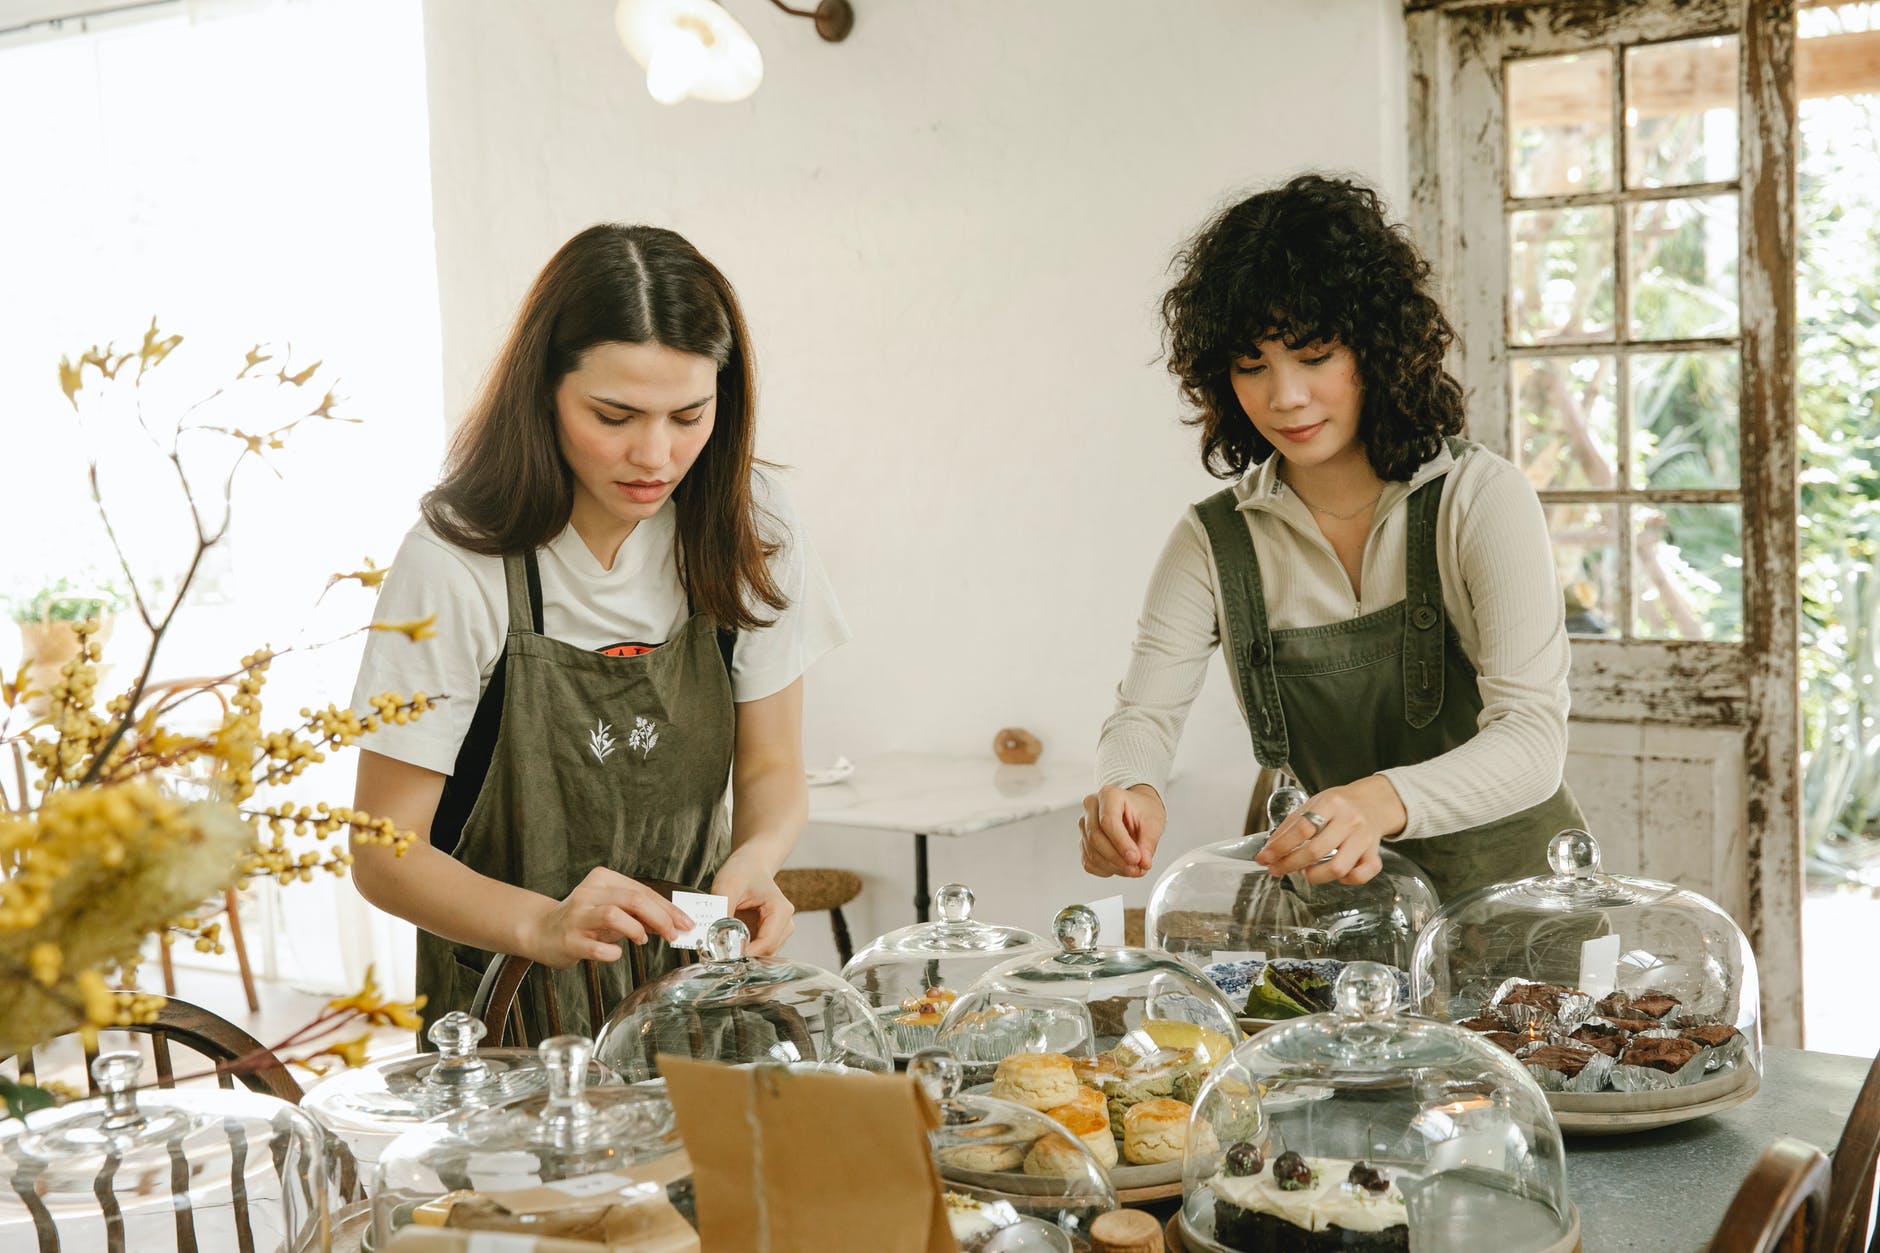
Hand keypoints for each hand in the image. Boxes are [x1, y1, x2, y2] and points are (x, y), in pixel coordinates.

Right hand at [522, 866, 694, 968]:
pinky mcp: (569, 940)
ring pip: (614, 915)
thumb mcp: (612, 910)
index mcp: (602, 879)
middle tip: (675, 934)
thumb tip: (674, 922)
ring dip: (636, 929)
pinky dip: (613, 952)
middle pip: (633, 898)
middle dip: (661, 918)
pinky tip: (616, 953)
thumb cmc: (583, 921)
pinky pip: (597, 947)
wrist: (540, 931)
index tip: (686, 923)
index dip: (668, 908)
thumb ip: (640, 914)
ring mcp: (577, 916)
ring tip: (643, 939)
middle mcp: (589, 893)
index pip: (643, 890)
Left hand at [710, 847, 795, 955]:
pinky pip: (757, 949)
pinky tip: (729, 941)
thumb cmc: (742, 871)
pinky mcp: (770, 933)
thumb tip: (714, 938)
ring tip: (722, 945)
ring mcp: (780, 930)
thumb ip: (722, 912)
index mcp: (780, 910)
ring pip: (762, 954)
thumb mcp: (726, 887)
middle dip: (743, 954)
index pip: (766, 943)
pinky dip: (743, 948)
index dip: (745, 953)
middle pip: (765, 952)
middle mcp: (785, 923)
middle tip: (718, 953)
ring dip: (743, 953)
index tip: (724, 957)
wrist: (751, 864)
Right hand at [1078, 784, 1166, 877]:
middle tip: (1136, 868)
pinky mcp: (1083, 841)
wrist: (1136, 809)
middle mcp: (1091, 807)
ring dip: (1113, 866)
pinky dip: (1105, 870)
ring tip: (1132, 869)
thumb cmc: (1142, 810)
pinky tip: (1120, 867)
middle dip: (1117, 858)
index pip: (1108, 821)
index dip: (1121, 844)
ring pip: (1091, 852)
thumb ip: (1149, 842)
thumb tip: (1143, 862)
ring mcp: (1084, 824)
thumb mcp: (1153, 822)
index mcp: (1108, 795)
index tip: (1136, 858)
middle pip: (1095, 838)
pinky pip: (1088, 861)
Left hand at [1254, 776, 1406, 883]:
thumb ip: (1292, 824)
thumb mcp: (1314, 803)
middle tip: (1277, 869)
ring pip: (1338, 868)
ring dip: (1315, 876)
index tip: (1264, 857)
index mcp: (1331, 803)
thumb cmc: (1339, 805)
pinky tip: (1336, 874)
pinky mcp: (1374, 854)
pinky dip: (1346, 880)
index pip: (1302, 828)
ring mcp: (1364, 839)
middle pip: (1316, 850)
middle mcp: (1349, 821)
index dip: (1280, 846)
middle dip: (1290, 864)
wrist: (1373, 802)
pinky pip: (1360, 875)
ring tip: (1306, 871)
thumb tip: (1270, 848)